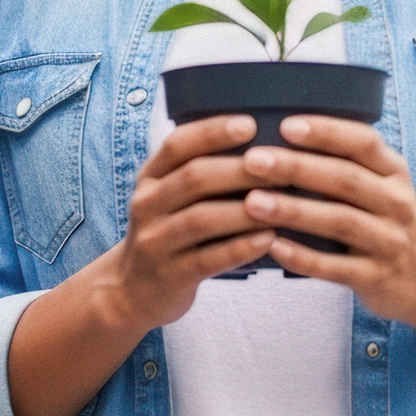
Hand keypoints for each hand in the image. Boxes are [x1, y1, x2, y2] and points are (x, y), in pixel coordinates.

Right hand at [99, 114, 277, 331]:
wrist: (133, 291)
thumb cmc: (168, 234)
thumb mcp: (167, 198)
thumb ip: (197, 174)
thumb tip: (258, 146)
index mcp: (150, 178)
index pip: (177, 145)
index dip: (213, 132)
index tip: (250, 123)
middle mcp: (147, 205)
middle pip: (194, 178)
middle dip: (240, 170)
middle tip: (280, 166)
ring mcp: (156, 241)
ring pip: (202, 219)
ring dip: (245, 210)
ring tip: (282, 203)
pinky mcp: (171, 275)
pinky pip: (209, 259)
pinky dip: (241, 247)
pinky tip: (269, 239)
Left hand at [239, 115, 415, 328]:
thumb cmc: (388, 223)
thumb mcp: (383, 187)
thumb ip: (347, 164)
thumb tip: (281, 135)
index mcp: (394, 173)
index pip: (363, 142)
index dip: (326, 132)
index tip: (286, 125)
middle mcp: (396, 203)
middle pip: (345, 179)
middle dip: (296, 167)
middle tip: (253, 160)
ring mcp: (389, 242)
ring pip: (339, 221)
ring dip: (294, 211)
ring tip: (252, 202)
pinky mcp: (376, 278)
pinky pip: (335, 268)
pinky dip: (303, 257)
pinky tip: (272, 247)